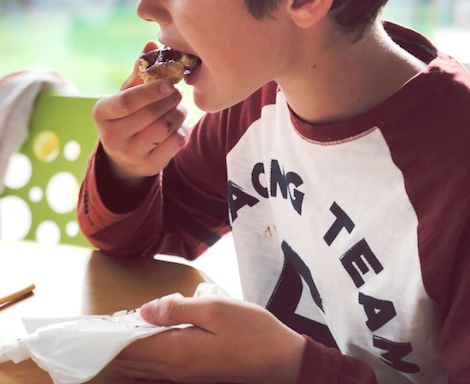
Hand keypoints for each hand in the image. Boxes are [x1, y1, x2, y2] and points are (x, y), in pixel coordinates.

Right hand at [93, 41, 187, 180]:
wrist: (124, 156)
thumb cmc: (127, 115)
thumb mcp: (126, 93)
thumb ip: (139, 70)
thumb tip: (152, 42)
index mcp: (101, 113)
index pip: (127, 101)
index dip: (150, 91)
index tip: (169, 82)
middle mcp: (111, 137)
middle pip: (150, 114)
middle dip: (170, 99)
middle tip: (177, 92)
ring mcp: (130, 154)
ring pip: (165, 128)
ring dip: (179, 113)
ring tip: (178, 107)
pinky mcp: (148, 166)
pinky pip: (175, 143)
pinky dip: (182, 130)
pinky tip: (179, 125)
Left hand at [114, 293, 305, 383]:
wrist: (283, 363)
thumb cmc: (252, 332)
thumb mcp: (215, 309)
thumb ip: (177, 310)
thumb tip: (143, 311)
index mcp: (176, 353)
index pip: (130, 349)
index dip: (109, 337)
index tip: (90, 326)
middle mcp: (175, 370)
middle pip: (133, 361)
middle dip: (114, 344)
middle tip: (99, 325)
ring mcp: (186, 375)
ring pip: (145, 365)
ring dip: (129, 348)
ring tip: (118, 328)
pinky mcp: (196, 373)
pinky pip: (159, 366)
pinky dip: (146, 353)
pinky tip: (148, 337)